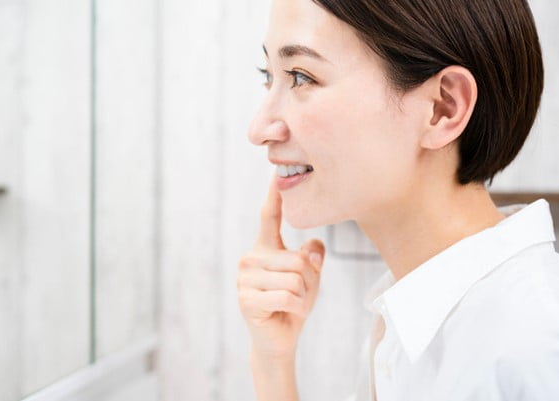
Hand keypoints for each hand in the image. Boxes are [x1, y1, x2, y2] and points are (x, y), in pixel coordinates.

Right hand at [237, 172, 325, 358]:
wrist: (279, 338)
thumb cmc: (293, 303)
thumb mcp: (310, 277)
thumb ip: (312, 257)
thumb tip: (313, 247)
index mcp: (265, 248)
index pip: (268, 217)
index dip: (273, 195)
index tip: (275, 173)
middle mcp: (251, 258)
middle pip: (297, 259)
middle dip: (308, 281)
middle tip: (298, 295)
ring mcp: (245, 278)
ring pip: (294, 278)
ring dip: (303, 297)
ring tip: (291, 304)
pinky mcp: (246, 298)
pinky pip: (287, 296)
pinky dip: (296, 308)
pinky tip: (286, 313)